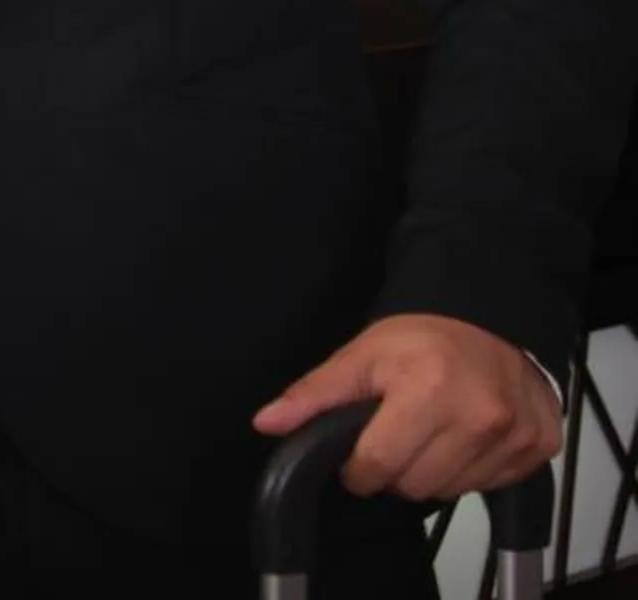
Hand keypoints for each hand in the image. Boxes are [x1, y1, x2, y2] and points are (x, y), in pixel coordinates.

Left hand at [253, 313, 561, 499]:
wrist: (490, 317)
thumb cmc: (421, 338)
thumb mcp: (359, 356)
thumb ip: (313, 395)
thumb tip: (266, 423)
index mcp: (427, 391)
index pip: (379, 465)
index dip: (358, 469)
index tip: (356, 458)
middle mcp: (479, 416)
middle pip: (416, 485)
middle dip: (395, 470)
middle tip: (396, 437)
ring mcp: (516, 434)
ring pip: (453, 490)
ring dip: (433, 472)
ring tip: (430, 434)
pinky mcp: (540, 445)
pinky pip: (491, 485)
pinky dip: (472, 470)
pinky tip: (464, 438)